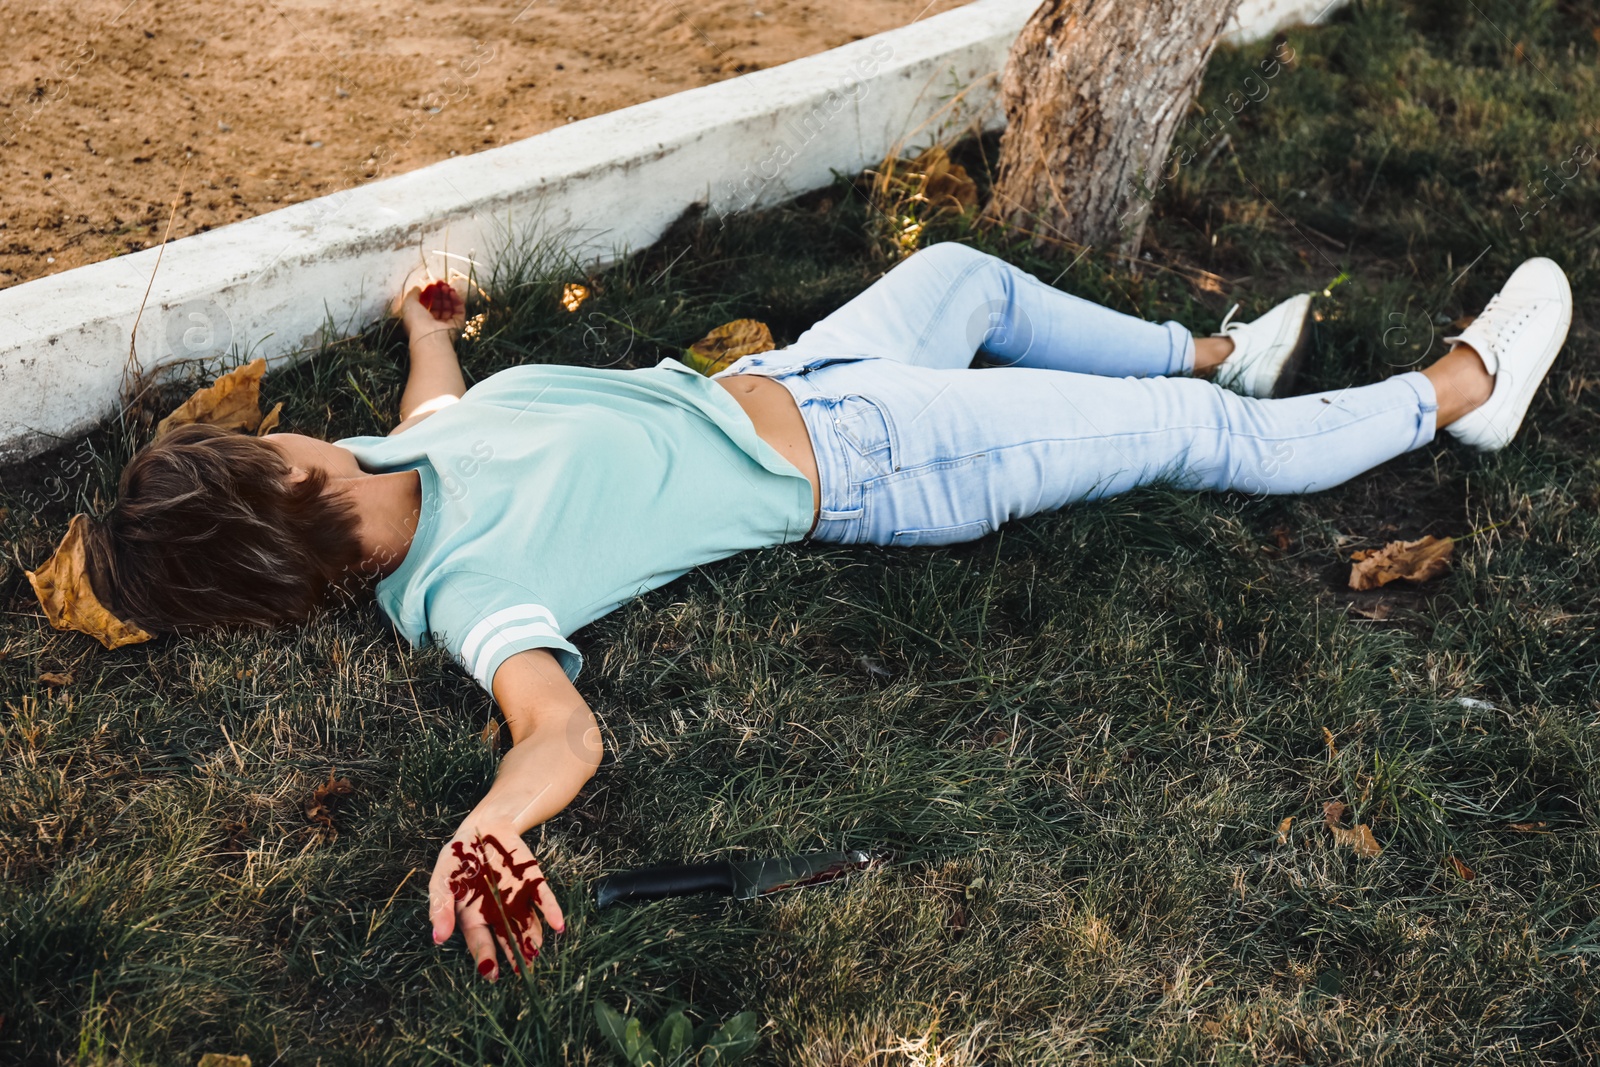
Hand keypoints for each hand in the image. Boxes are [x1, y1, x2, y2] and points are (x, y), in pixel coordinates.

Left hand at [395, 279, 466, 336]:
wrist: (430, 336)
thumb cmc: (416, 320)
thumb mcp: (408, 304)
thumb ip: (412, 294)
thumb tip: (417, 288)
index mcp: (420, 319)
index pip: (427, 304)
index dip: (429, 293)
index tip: (431, 284)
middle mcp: (433, 322)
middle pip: (438, 304)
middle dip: (439, 292)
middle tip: (440, 283)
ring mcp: (446, 324)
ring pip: (449, 306)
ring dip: (448, 295)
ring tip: (447, 287)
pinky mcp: (457, 325)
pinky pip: (458, 311)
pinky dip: (457, 300)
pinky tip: (453, 292)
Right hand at [428, 821, 565, 980]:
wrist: (482, 827)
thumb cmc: (458, 858)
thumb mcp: (442, 880)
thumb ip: (440, 907)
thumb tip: (438, 938)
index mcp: (474, 917)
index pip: (481, 943)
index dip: (486, 959)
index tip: (492, 974)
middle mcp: (498, 914)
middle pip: (508, 940)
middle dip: (516, 956)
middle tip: (523, 972)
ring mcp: (517, 899)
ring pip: (528, 924)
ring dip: (534, 938)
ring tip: (536, 952)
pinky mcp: (533, 882)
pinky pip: (543, 899)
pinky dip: (551, 911)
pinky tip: (558, 924)